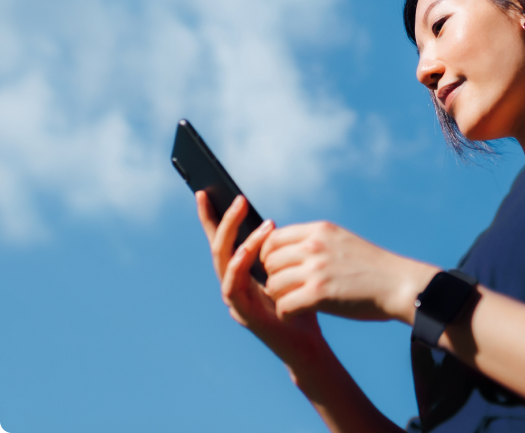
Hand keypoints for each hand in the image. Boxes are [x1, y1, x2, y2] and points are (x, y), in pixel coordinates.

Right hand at [196, 192, 322, 362]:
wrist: (307, 345)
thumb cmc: (300, 305)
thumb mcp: (289, 272)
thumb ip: (276, 254)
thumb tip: (270, 225)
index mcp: (240, 274)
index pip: (221, 241)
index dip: (211, 218)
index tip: (204, 191)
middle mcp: (231, 285)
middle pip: (218, 247)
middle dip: (225, 220)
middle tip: (238, 199)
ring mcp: (234, 300)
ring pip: (223, 262)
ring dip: (237, 237)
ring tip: (258, 220)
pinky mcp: (243, 314)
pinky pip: (233, 285)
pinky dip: (239, 264)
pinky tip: (248, 249)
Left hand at [259, 221, 440, 324]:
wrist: (400, 285)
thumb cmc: (374, 268)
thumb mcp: (343, 241)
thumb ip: (317, 241)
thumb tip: (291, 249)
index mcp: (320, 230)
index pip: (273, 239)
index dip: (269, 257)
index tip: (278, 270)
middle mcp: (314, 245)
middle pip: (269, 263)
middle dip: (273, 278)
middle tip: (286, 291)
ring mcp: (316, 269)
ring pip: (273, 285)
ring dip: (279, 298)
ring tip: (293, 304)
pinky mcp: (319, 294)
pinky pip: (284, 306)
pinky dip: (286, 314)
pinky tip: (296, 315)